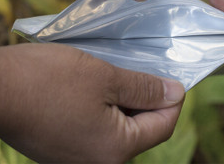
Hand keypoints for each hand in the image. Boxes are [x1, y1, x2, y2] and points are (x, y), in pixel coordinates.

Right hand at [0, 43, 183, 162]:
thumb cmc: (49, 80)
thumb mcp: (105, 77)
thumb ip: (144, 88)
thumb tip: (175, 93)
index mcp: (114, 150)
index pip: (162, 126)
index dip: (173, 100)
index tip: (174, 76)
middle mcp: (100, 161)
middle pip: (142, 127)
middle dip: (149, 97)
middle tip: (148, 68)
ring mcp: (81, 155)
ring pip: (120, 124)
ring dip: (127, 98)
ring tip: (126, 72)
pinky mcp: (67, 145)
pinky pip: (101, 124)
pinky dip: (108, 104)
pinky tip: (104, 83)